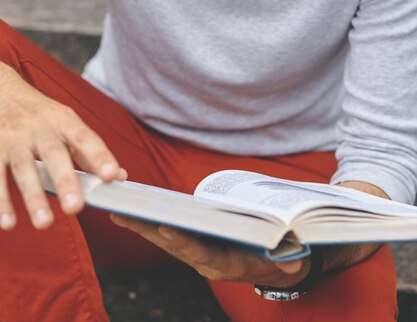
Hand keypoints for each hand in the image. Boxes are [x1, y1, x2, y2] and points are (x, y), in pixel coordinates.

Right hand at [0, 61, 125, 229]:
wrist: (2, 93)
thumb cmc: (42, 115)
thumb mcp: (67, 124)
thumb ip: (90, 152)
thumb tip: (120, 176)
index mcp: (64, 120)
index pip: (85, 138)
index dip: (99, 156)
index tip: (112, 175)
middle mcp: (40, 128)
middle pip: (54, 154)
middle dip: (65, 181)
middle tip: (75, 208)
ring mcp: (14, 139)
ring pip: (23, 168)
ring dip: (33, 197)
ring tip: (44, 223)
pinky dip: (1, 201)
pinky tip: (8, 223)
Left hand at [110, 215, 310, 285]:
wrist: (277, 267)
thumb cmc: (281, 256)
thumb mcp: (286, 257)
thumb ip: (286, 257)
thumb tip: (291, 258)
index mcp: (229, 265)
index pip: (203, 254)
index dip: (184, 242)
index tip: (165, 228)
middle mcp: (209, 264)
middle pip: (175, 247)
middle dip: (148, 231)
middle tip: (123, 214)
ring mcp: (200, 258)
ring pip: (167, 243)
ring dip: (143, 229)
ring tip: (120, 211)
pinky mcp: (196, 250)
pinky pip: (171, 239)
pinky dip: (152, 228)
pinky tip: (136, 216)